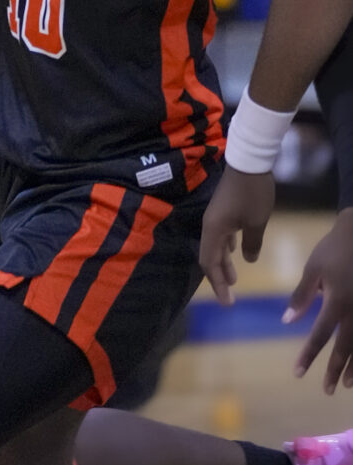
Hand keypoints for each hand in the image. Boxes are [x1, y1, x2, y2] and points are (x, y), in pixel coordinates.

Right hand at [200, 164, 274, 303]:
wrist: (249, 162)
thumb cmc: (252, 194)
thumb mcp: (256, 222)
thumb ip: (251, 243)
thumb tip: (247, 260)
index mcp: (214, 230)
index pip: (209, 263)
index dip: (217, 284)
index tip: (228, 302)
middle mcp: (210, 226)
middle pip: (209, 256)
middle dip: (218, 277)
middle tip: (230, 295)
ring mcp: (215, 217)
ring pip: (215, 246)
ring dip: (223, 263)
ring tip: (233, 278)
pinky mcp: (222, 210)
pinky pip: (220, 235)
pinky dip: (226, 247)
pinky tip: (235, 251)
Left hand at [286, 209, 352, 392]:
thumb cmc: (336, 247)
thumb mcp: (314, 268)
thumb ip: (302, 296)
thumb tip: (288, 321)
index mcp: (337, 302)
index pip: (320, 335)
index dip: (309, 355)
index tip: (298, 373)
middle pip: (346, 348)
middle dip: (336, 370)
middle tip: (328, 390)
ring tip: (349, 384)